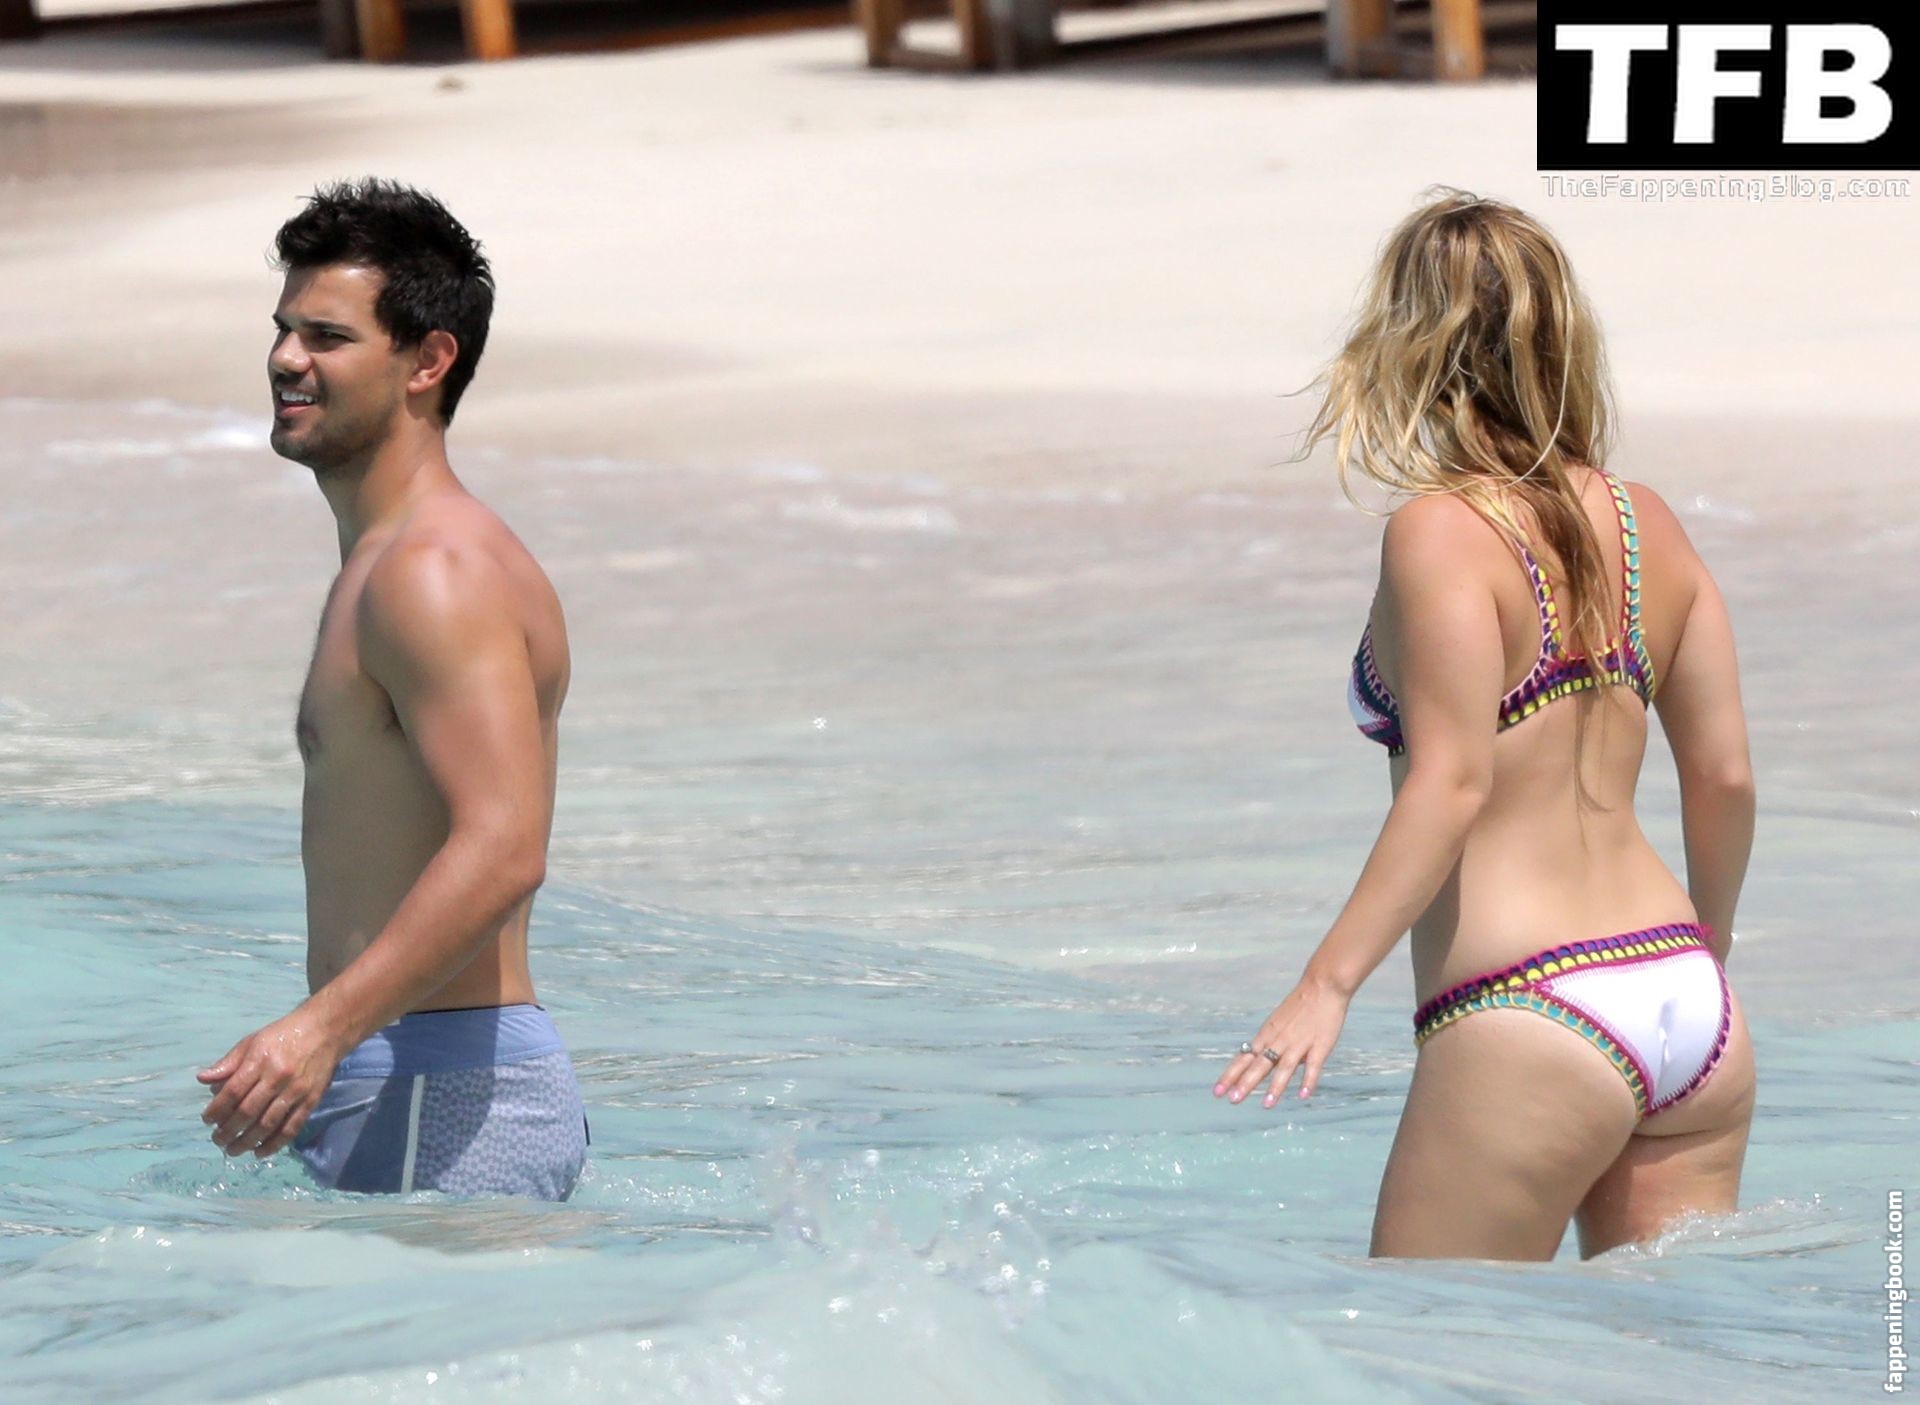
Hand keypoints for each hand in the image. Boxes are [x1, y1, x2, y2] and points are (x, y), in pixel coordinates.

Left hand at [196, 1008, 343, 1158]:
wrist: (325, 1030)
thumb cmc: (282, 1035)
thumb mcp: (252, 1041)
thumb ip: (228, 1062)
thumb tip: (202, 1079)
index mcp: (260, 1060)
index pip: (233, 1091)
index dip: (217, 1110)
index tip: (207, 1120)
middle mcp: (278, 1077)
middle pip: (248, 1111)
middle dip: (228, 1131)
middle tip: (217, 1140)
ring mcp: (296, 1090)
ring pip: (268, 1124)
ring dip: (247, 1141)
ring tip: (233, 1150)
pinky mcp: (311, 1100)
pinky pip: (291, 1127)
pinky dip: (275, 1144)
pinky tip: (260, 1152)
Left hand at [1213, 974, 1349, 1107]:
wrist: (1322, 986)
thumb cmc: (1299, 1006)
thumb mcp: (1277, 1023)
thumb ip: (1272, 1044)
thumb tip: (1264, 1061)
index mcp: (1267, 1035)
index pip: (1244, 1059)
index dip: (1231, 1075)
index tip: (1217, 1091)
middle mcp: (1279, 1040)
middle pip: (1259, 1064)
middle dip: (1245, 1083)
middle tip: (1232, 1099)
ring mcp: (1299, 1044)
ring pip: (1284, 1067)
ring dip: (1275, 1086)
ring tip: (1266, 1105)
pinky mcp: (1319, 1046)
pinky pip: (1313, 1066)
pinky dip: (1308, 1081)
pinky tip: (1303, 1095)